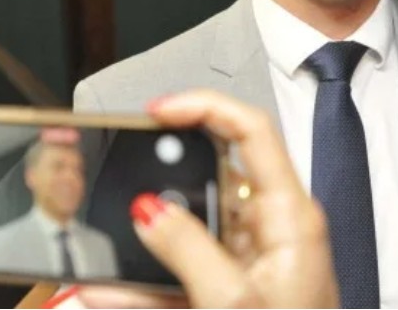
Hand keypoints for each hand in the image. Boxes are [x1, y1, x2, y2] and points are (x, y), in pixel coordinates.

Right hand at [77, 89, 337, 307]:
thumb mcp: (233, 304)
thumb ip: (186, 251)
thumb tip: (147, 209)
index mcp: (288, 215)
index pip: (251, 131)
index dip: (204, 107)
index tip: (157, 110)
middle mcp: (273, 224)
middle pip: (217, 168)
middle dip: (168, 165)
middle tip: (125, 160)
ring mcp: (252, 254)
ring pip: (193, 219)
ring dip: (149, 229)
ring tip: (109, 232)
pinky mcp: (233, 282)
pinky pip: (185, 264)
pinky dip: (150, 275)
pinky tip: (112, 288)